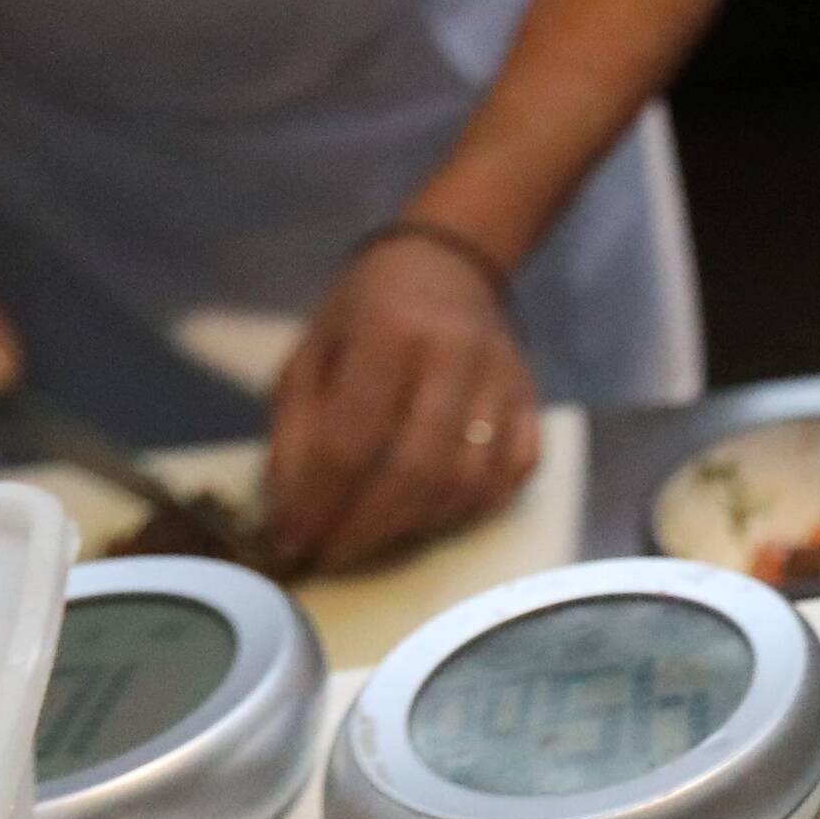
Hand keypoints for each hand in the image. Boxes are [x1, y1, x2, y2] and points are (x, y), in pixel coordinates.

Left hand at [261, 229, 543, 573]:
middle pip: (415, 470)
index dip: (316, 505)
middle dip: (363, 529)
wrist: (448, 263)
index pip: (351, 442)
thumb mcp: (310, 354)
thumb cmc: (365, 311)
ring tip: (370, 542)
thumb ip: (294, 432)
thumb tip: (287, 516)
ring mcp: (502, 380)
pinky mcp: (532, 400)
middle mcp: (455, 355)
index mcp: (389, 333)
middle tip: (327, 555)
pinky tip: (429, 517)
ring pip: (466, 482)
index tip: (287, 545)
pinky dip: (471, 509)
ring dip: (413, 528)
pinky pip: (512, 475)